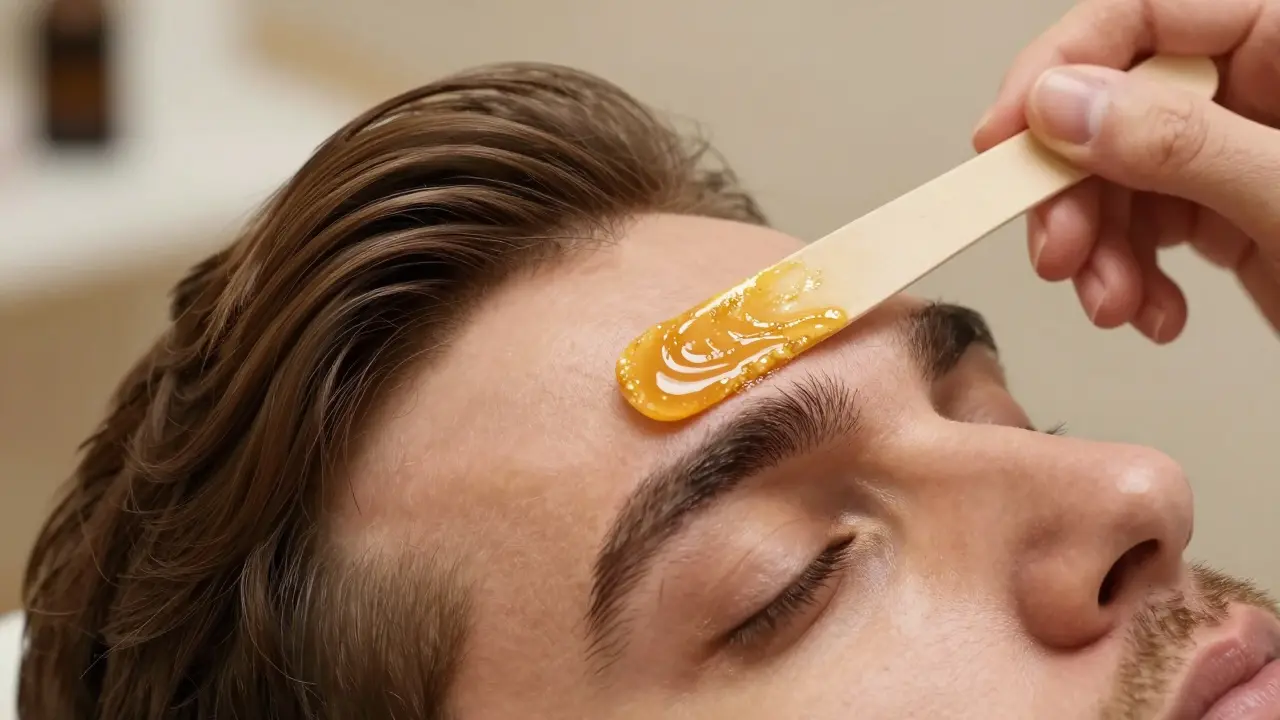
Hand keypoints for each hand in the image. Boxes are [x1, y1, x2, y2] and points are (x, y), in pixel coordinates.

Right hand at [972, 0, 1279, 339]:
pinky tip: (1152, 311)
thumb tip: (1063, 105)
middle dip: (1075, 191)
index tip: (1004, 136)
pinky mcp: (1237, 209)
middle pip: (1117, 107)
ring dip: (1098, 250)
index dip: (1059, 68)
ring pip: (1121, 176)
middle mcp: (1260, 88)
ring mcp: (1244, 150)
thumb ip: (1180, 142)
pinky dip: (1133, 275)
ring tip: (1114, 303)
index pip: (1142, 17)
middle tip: (1058, 250)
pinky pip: (1151, 226)